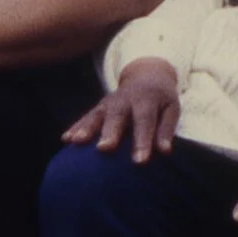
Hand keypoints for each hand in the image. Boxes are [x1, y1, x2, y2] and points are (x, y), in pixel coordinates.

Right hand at [63, 61, 181, 163]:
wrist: (146, 74)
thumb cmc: (161, 99)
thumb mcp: (171, 108)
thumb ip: (166, 129)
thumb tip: (164, 151)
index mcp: (147, 100)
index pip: (145, 122)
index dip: (142, 141)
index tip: (140, 162)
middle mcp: (125, 100)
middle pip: (117, 116)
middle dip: (110, 132)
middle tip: (104, 149)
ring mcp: (109, 102)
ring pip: (97, 115)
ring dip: (86, 128)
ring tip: (77, 141)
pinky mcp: (99, 107)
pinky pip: (86, 116)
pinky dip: (76, 127)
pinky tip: (66, 139)